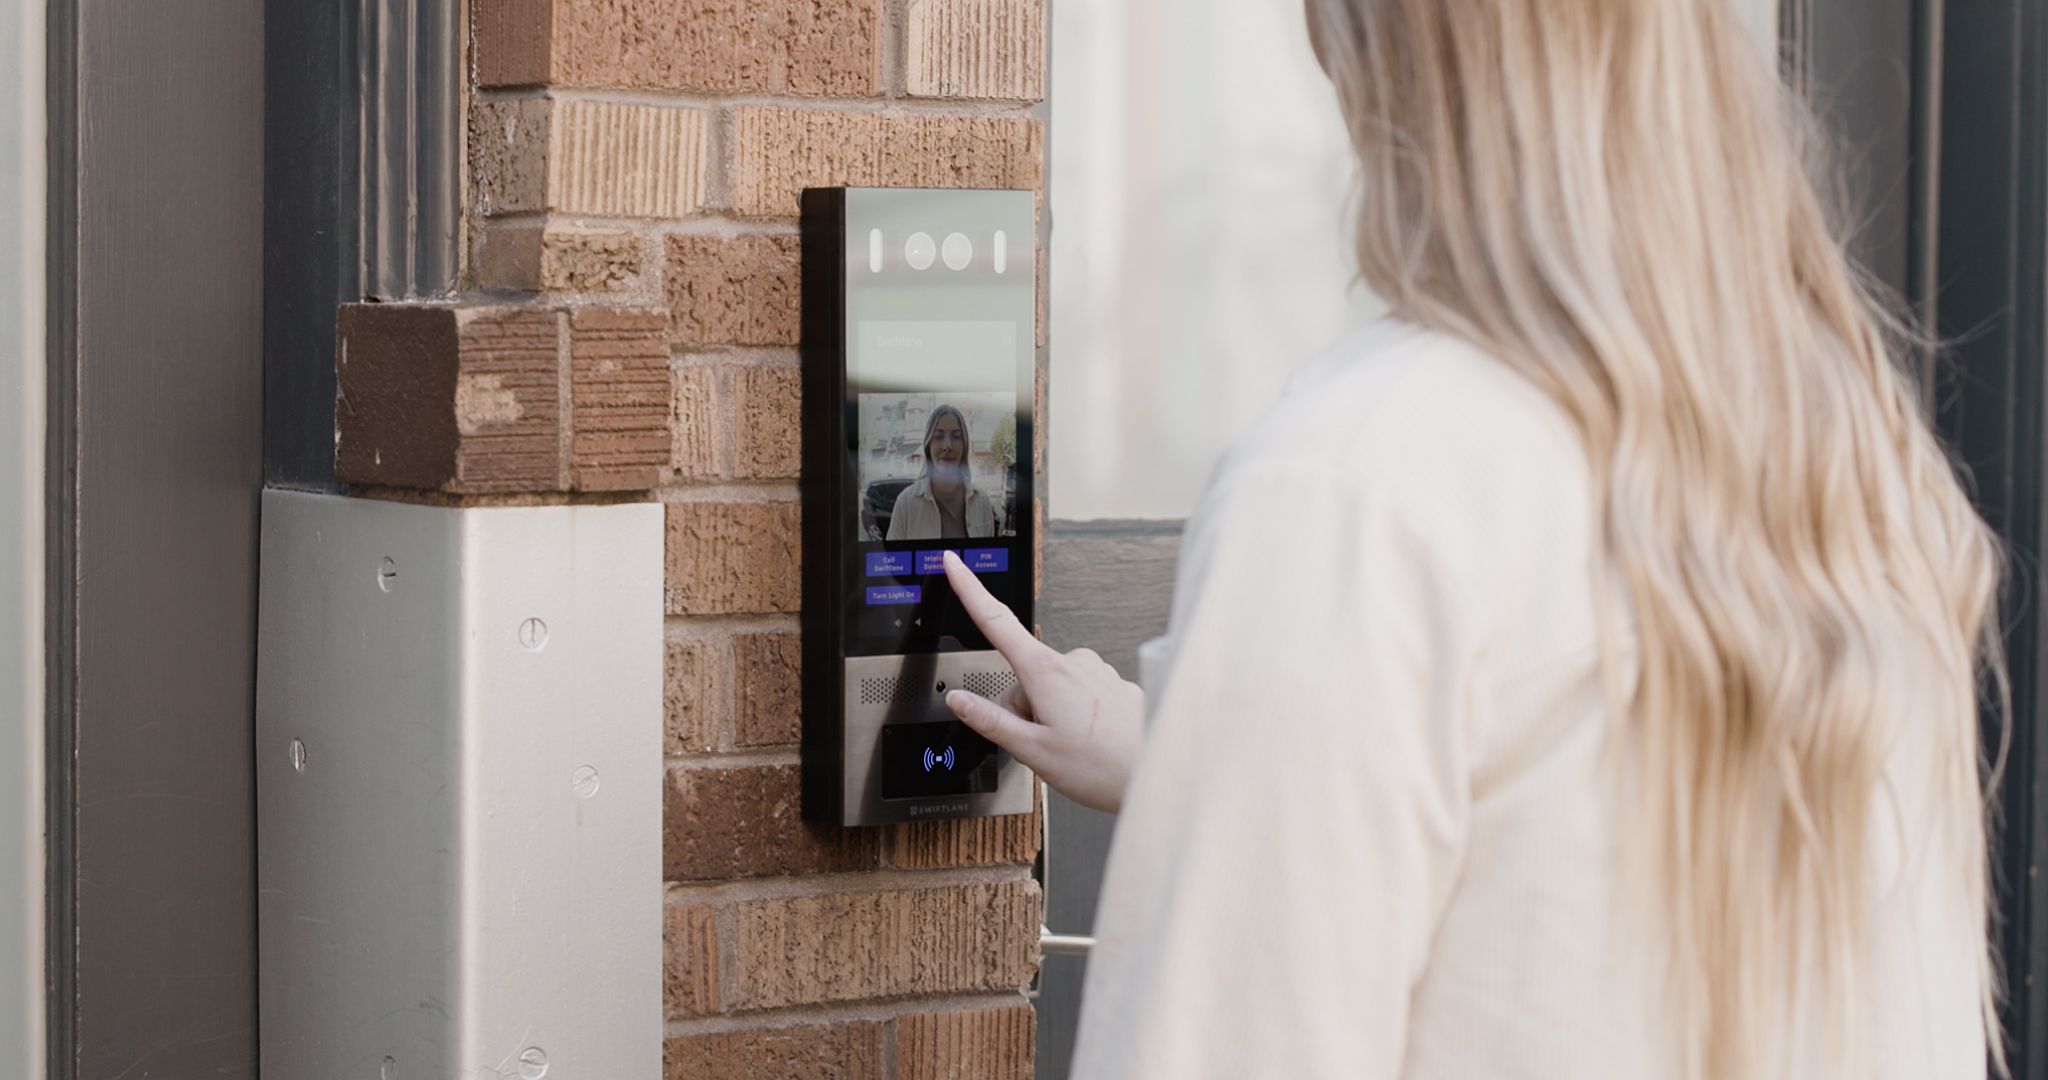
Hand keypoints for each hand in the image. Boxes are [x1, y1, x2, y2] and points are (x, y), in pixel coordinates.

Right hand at [941, 550, 1143, 813]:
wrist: (1157, 772)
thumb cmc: (1102, 767)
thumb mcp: (1033, 750)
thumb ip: (991, 721)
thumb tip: (958, 700)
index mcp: (1046, 672)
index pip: (996, 621)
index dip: (969, 589)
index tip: (954, 562)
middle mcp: (1073, 661)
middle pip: (1022, 676)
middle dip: (1023, 709)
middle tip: (1044, 744)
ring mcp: (1095, 669)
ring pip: (1050, 688)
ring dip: (1050, 714)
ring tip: (1073, 747)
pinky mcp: (1112, 681)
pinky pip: (1078, 693)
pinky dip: (1075, 715)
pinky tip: (1091, 741)